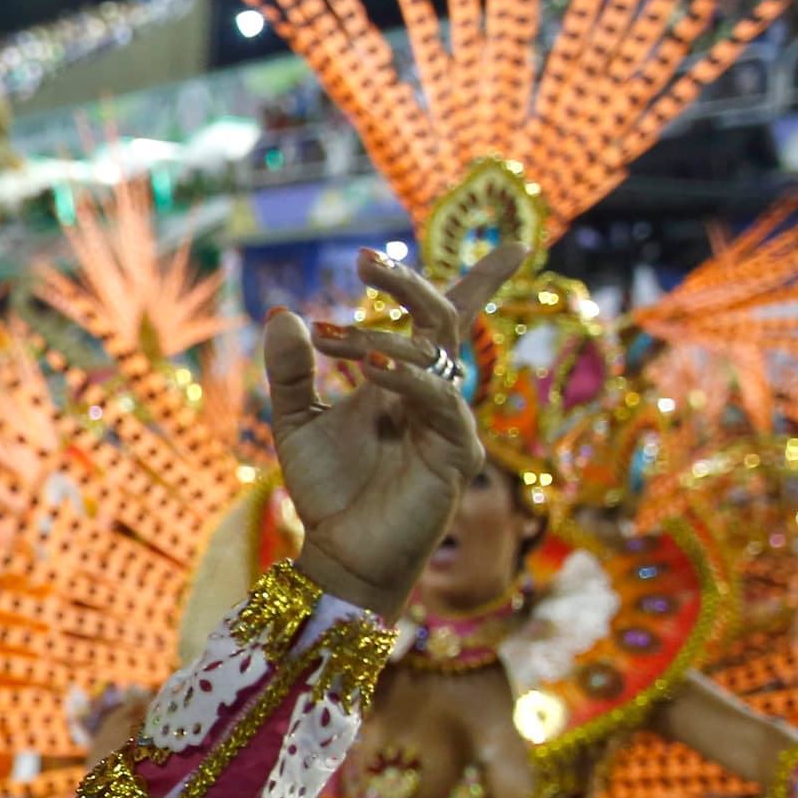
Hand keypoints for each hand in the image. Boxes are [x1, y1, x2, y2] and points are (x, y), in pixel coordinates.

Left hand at [262, 243, 524, 615]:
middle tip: (364, 261)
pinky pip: (438, 401)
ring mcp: (449, 421)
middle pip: (442, 320)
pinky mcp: (455, 452)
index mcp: (405, 378)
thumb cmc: (327, 488)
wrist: (339, 552)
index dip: (481, 279)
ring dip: (379, 339)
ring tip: (330, 338)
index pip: (446, 319)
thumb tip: (282, 313)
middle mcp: (434, 393)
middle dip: (408, 285)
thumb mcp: (295, 421)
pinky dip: (405, 378)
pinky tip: (370, 369)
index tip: (515, 244)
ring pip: (433, 356)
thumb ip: (291, 371)